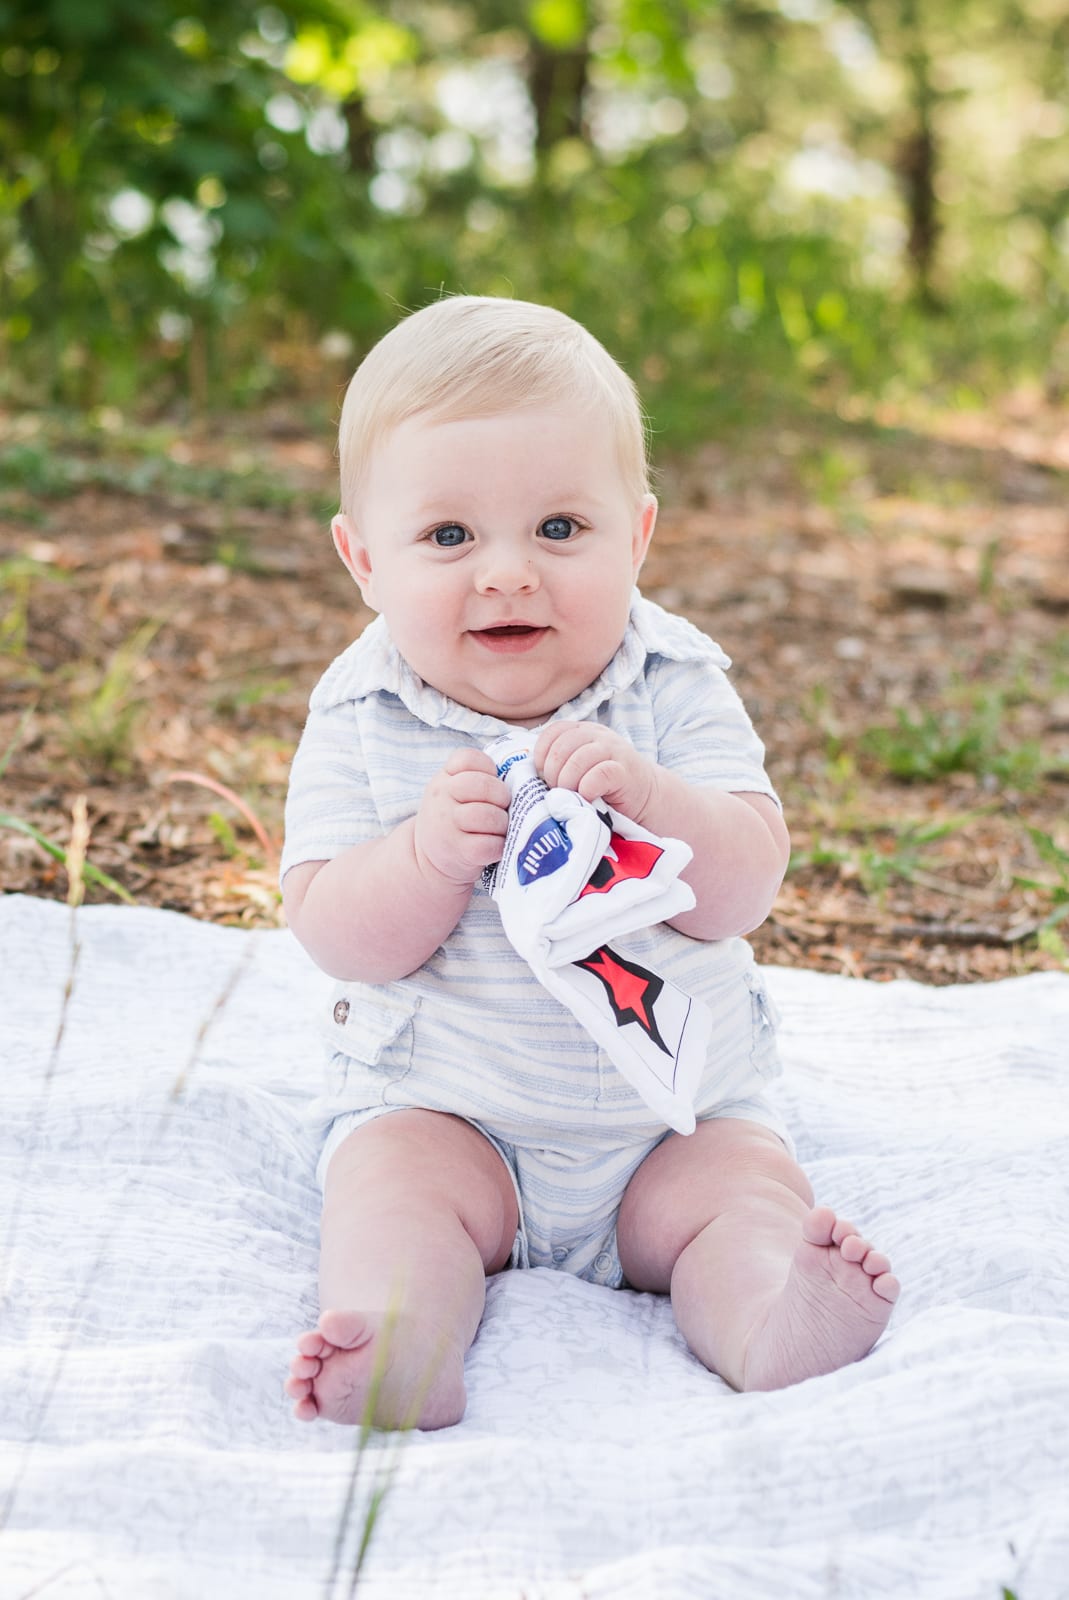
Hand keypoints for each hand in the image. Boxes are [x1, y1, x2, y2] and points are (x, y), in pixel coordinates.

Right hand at [413, 749, 509, 888]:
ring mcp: (447, 826)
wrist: (428, 862)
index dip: (488, 768)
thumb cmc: (452, 822)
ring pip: (488, 815)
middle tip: (503, 807)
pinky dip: (499, 846)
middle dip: (501, 796)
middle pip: (482, 785)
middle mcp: (440, 798)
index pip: (468, 759)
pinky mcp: (458, 852)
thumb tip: (519, 777)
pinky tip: (495, 846)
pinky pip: (489, 844)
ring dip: (503, 823)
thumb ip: (475, 779)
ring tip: (500, 829)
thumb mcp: (452, 794)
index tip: (492, 781)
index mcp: (443, 779)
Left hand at [534, 721, 657, 818]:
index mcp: (584, 731)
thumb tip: (531, 774)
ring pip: (578, 760)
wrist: (648, 798)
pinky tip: (588, 798)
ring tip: (571, 796)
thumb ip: (561, 764)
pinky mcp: (625, 771)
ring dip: (568, 783)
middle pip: (561, 747)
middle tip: (558, 791)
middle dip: (552, 773)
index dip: (542, 754)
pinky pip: (598, 775)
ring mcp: (613, 751)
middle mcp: (598, 736)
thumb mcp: (581, 769)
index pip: (553, 731)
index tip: (542, 774)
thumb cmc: (606, 788)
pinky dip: (587, 789)